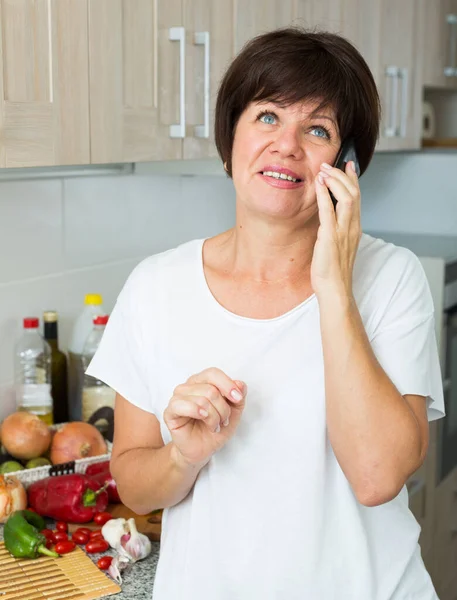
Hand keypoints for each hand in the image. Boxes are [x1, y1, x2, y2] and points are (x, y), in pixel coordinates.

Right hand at [163, 367, 245, 466]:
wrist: (203, 449)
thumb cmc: (216, 428)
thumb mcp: (234, 412)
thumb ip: (238, 397)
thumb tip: (240, 384)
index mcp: (201, 382)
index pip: (213, 373)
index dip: (227, 385)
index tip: (238, 398)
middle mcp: (188, 387)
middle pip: (210, 389)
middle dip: (223, 408)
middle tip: (224, 421)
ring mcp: (177, 398)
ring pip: (201, 399)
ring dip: (214, 416)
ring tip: (214, 426)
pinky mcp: (170, 412)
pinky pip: (181, 405)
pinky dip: (196, 411)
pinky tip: (203, 418)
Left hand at [310, 160, 360, 298]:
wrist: (335, 290)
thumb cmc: (333, 271)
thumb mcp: (337, 245)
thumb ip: (335, 229)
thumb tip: (326, 216)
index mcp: (354, 228)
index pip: (357, 197)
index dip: (353, 179)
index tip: (348, 165)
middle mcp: (352, 227)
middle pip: (354, 193)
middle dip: (342, 175)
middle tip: (329, 165)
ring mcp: (343, 232)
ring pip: (346, 198)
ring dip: (334, 181)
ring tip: (324, 170)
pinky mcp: (330, 238)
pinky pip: (328, 212)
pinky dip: (324, 195)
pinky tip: (319, 184)